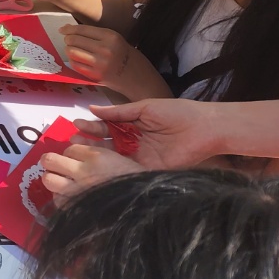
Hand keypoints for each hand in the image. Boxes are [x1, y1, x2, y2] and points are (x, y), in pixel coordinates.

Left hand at [41, 142, 144, 203]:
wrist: (144, 206)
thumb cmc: (136, 183)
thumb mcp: (120, 160)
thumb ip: (98, 155)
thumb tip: (77, 156)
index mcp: (97, 156)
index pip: (70, 148)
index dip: (71, 154)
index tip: (76, 160)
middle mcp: (82, 170)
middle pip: (50, 160)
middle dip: (52, 162)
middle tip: (57, 167)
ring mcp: (77, 189)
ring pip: (49, 179)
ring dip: (53, 180)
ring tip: (60, 183)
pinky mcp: (75, 207)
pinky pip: (57, 200)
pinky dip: (61, 198)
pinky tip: (70, 199)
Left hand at [58, 23, 132, 86]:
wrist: (140, 78)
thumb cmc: (127, 56)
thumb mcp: (116, 40)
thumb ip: (96, 35)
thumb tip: (71, 29)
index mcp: (111, 37)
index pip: (82, 29)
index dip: (69, 28)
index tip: (62, 29)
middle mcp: (105, 49)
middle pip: (75, 40)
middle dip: (68, 39)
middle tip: (67, 40)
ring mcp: (100, 63)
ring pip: (72, 52)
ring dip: (68, 49)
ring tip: (71, 49)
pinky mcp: (96, 75)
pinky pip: (76, 65)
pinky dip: (72, 60)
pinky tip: (77, 59)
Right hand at [76, 97, 222, 168]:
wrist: (205, 128)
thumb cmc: (177, 113)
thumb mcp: (145, 108)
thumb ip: (119, 112)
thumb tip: (92, 108)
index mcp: (133, 125)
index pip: (107, 127)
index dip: (92, 126)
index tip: (77, 125)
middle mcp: (134, 142)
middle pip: (107, 143)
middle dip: (90, 142)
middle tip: (72, 143)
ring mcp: (141, 157)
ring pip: (115, 157)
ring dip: (98, 156)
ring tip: (79, 154)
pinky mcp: (149, 170)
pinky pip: (129, 170)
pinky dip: (115, 170)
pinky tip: (100, 169)